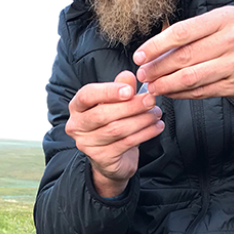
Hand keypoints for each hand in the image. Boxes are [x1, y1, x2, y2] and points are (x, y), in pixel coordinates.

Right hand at [66, 70, 163, 196]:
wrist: (113, 158)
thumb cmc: (112, 124)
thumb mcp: (116, 104)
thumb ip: (121, 89)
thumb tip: (127, 75)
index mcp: (77, 107)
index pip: (87, 95)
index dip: (108, 91)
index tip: (130, 90)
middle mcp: (76, 126)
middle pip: (102, 114)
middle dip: (130, 106)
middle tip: (151, 100)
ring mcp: (86, 144)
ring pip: (116, 129)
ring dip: (141, 120)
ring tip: (156, 114)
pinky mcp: (101, 158)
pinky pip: (126, 143)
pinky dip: (145, 133)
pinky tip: (156, 127)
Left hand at [133, 6, 233, 100]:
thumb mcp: (226, 21)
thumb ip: (195, 31)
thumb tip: (157, 47)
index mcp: (224, 19)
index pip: (182, 32)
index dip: (156, 46)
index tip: (139, 56)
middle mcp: (231, 41)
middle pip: (184, 57)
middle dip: (156, 68)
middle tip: (142, 75)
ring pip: (191, 78)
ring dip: (165, 84)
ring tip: (151, 87)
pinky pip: (202, 91)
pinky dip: (181, 94)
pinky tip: (170, 92)